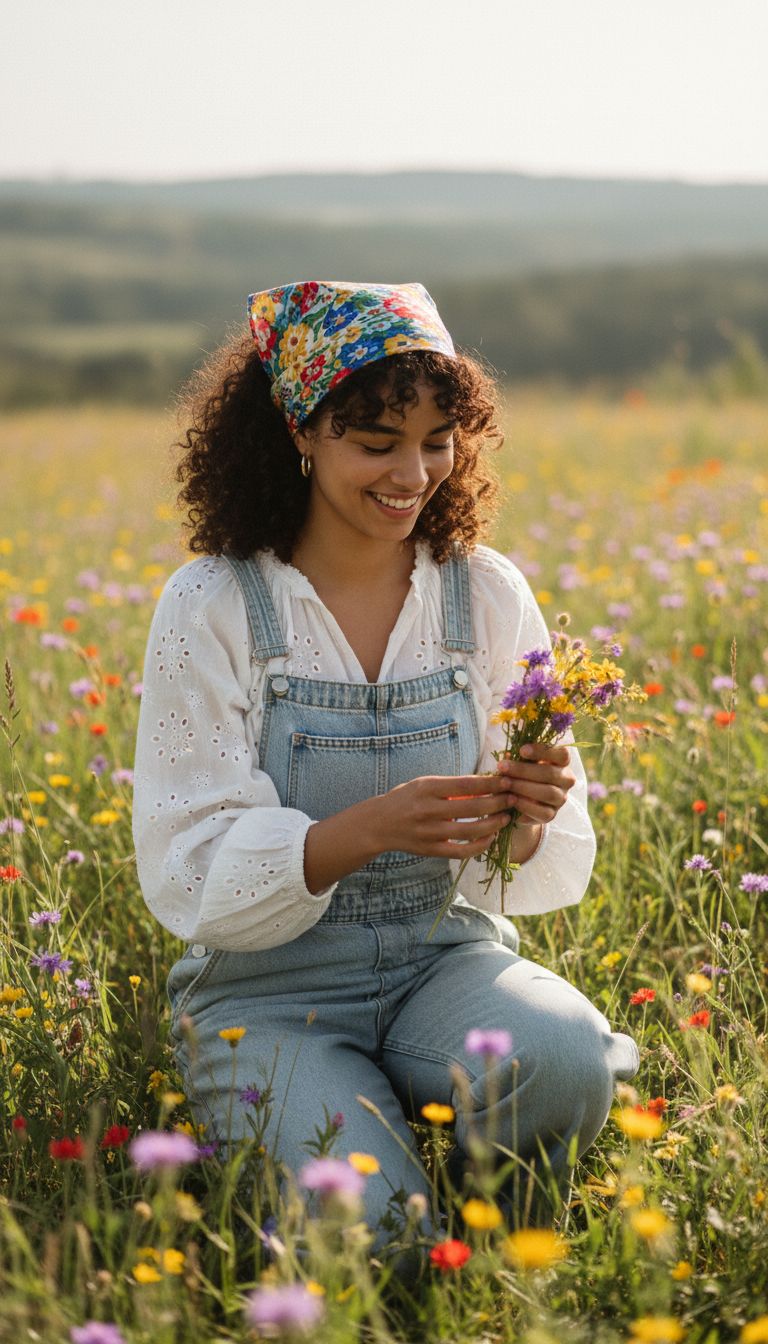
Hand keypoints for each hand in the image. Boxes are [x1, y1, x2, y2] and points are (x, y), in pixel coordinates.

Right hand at [371, 772, 515, 859]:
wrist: (378, 824)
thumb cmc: (407, 798)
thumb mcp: (426, 784)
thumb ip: (453, 786)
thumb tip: (486, 785)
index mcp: (428, 788)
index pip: (466, 785)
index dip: (490, 784)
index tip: (508, 781)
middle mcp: (428, 810)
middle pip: (472, 808)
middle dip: (498, 803)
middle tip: (514, 798)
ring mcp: (429, 833)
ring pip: (470, 831)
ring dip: (493, 824)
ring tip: (507, 817)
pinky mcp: (430, 850)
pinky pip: (461, 851)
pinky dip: (479, 846)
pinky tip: (491, 837)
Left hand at [495, 743, 575, 828]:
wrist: (521, 801)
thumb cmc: (522, 774)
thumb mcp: (522, 762)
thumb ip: (519, 758)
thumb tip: (507, 755)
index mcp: (563, 762)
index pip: (562, 754)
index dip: (543, 751)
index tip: (521, 750)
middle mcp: (566, 780)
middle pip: (550, 773)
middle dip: (523, 770)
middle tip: (502, 766)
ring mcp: (561, 798)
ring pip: (548, 792)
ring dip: (523, 787)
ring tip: (504, 782)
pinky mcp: (552, 814)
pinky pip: (542, 812)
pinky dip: (525, 805)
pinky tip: (511, 799)